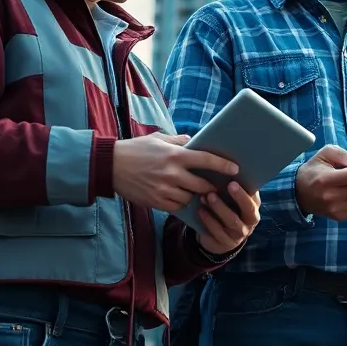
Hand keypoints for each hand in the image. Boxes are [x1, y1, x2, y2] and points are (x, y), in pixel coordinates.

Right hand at [112, 132, 239, 211]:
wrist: (111, 166)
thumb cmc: (136, 149)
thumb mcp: (159, 139)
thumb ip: (179, 141)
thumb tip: (195, 142)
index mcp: (175, 155)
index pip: (206, 160)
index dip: (223, 165)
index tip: (235, 169)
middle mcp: (172, 173)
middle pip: (202, 185)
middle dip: (212, 187)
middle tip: (218, 187)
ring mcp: (164, 189)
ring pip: (190, 197)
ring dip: (196, 196)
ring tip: (199, 193)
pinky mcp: (155, 201)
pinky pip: (177, 206)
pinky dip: (181, 203)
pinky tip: (182, 197)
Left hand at [195, 182, 261, 255]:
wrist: (221, 239)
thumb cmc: (227, 212)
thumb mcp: (233, 203)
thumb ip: (233, 190)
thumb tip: (226, 168)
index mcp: (254, 208)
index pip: (254, 198)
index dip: (245, 191)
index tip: (233, 181)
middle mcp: (250, 221)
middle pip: (248, 209)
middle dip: (238, 197)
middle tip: (226, 185)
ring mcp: (239, 234)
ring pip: (232, 220)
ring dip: (219, 207)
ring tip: (207, 196)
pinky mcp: (226, 242)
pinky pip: (217, 231)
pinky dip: (208, 219)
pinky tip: (200, 210)